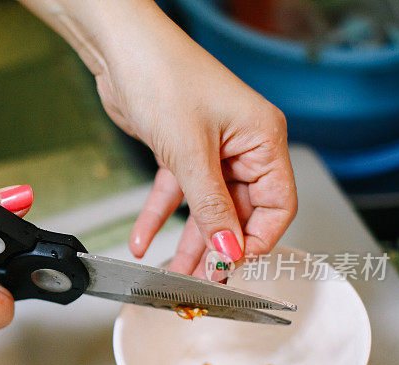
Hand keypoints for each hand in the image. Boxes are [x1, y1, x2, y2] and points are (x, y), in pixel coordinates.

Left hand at [18, 0, 296, 277]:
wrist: (120, 51)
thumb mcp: (190, 153)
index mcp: (263, 139)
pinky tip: (143, 240)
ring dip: (188, 241)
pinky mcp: (181, 152)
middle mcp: (242, 146)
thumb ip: (210, 207)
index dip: (257, 240)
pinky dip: (159, 216)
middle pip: (239, 211)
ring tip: (175, 272)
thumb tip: (228, 250)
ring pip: (205, 208)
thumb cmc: (164, 77)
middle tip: (202, 278)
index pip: (278, 205)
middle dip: (218, 247)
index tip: (232, 265)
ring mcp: (211, 150)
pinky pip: (176, 194)